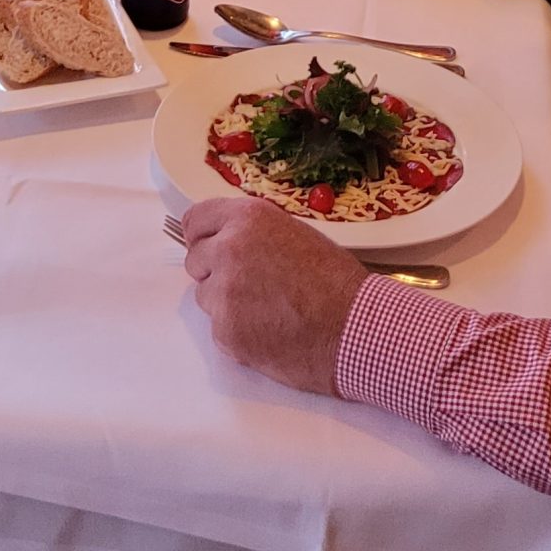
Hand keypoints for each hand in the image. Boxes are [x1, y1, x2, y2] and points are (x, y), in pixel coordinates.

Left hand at [178, 197, 370, 394]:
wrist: (355, 328)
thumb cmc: (335, 281)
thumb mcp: (293, 233)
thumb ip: (252, 233)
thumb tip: (226, 239)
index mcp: (247, 219)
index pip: (195, 220)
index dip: (203, 236)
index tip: (209, 246)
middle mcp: (228, 249)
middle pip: (195, 260)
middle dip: (215, 271)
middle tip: (250, 284)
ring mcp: (223, 293)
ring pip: (205, 296)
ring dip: (226, 303)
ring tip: (267, 309)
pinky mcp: (225, 331)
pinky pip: (218, 328)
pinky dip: (237, 332)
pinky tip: (269, 331)